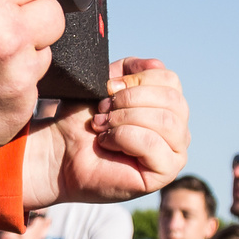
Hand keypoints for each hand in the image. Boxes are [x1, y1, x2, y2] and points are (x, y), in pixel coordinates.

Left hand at [23, 58, 188, 205]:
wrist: (60, 150)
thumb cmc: (82, 120)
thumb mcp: (105, 83)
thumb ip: (130, 68)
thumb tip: (155, 65)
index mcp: (168, 105)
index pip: (169, 79)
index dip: (135, 79)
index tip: (108, 89)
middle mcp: (178, 128)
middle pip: (171, 99)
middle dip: (129, 99)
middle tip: (102, 111)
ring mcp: (176, 152)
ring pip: (166, 121)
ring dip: (125, 118)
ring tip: (103, 125)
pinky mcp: (165, 173)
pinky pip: (153, 144)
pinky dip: (123, 137)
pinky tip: (106, 142)